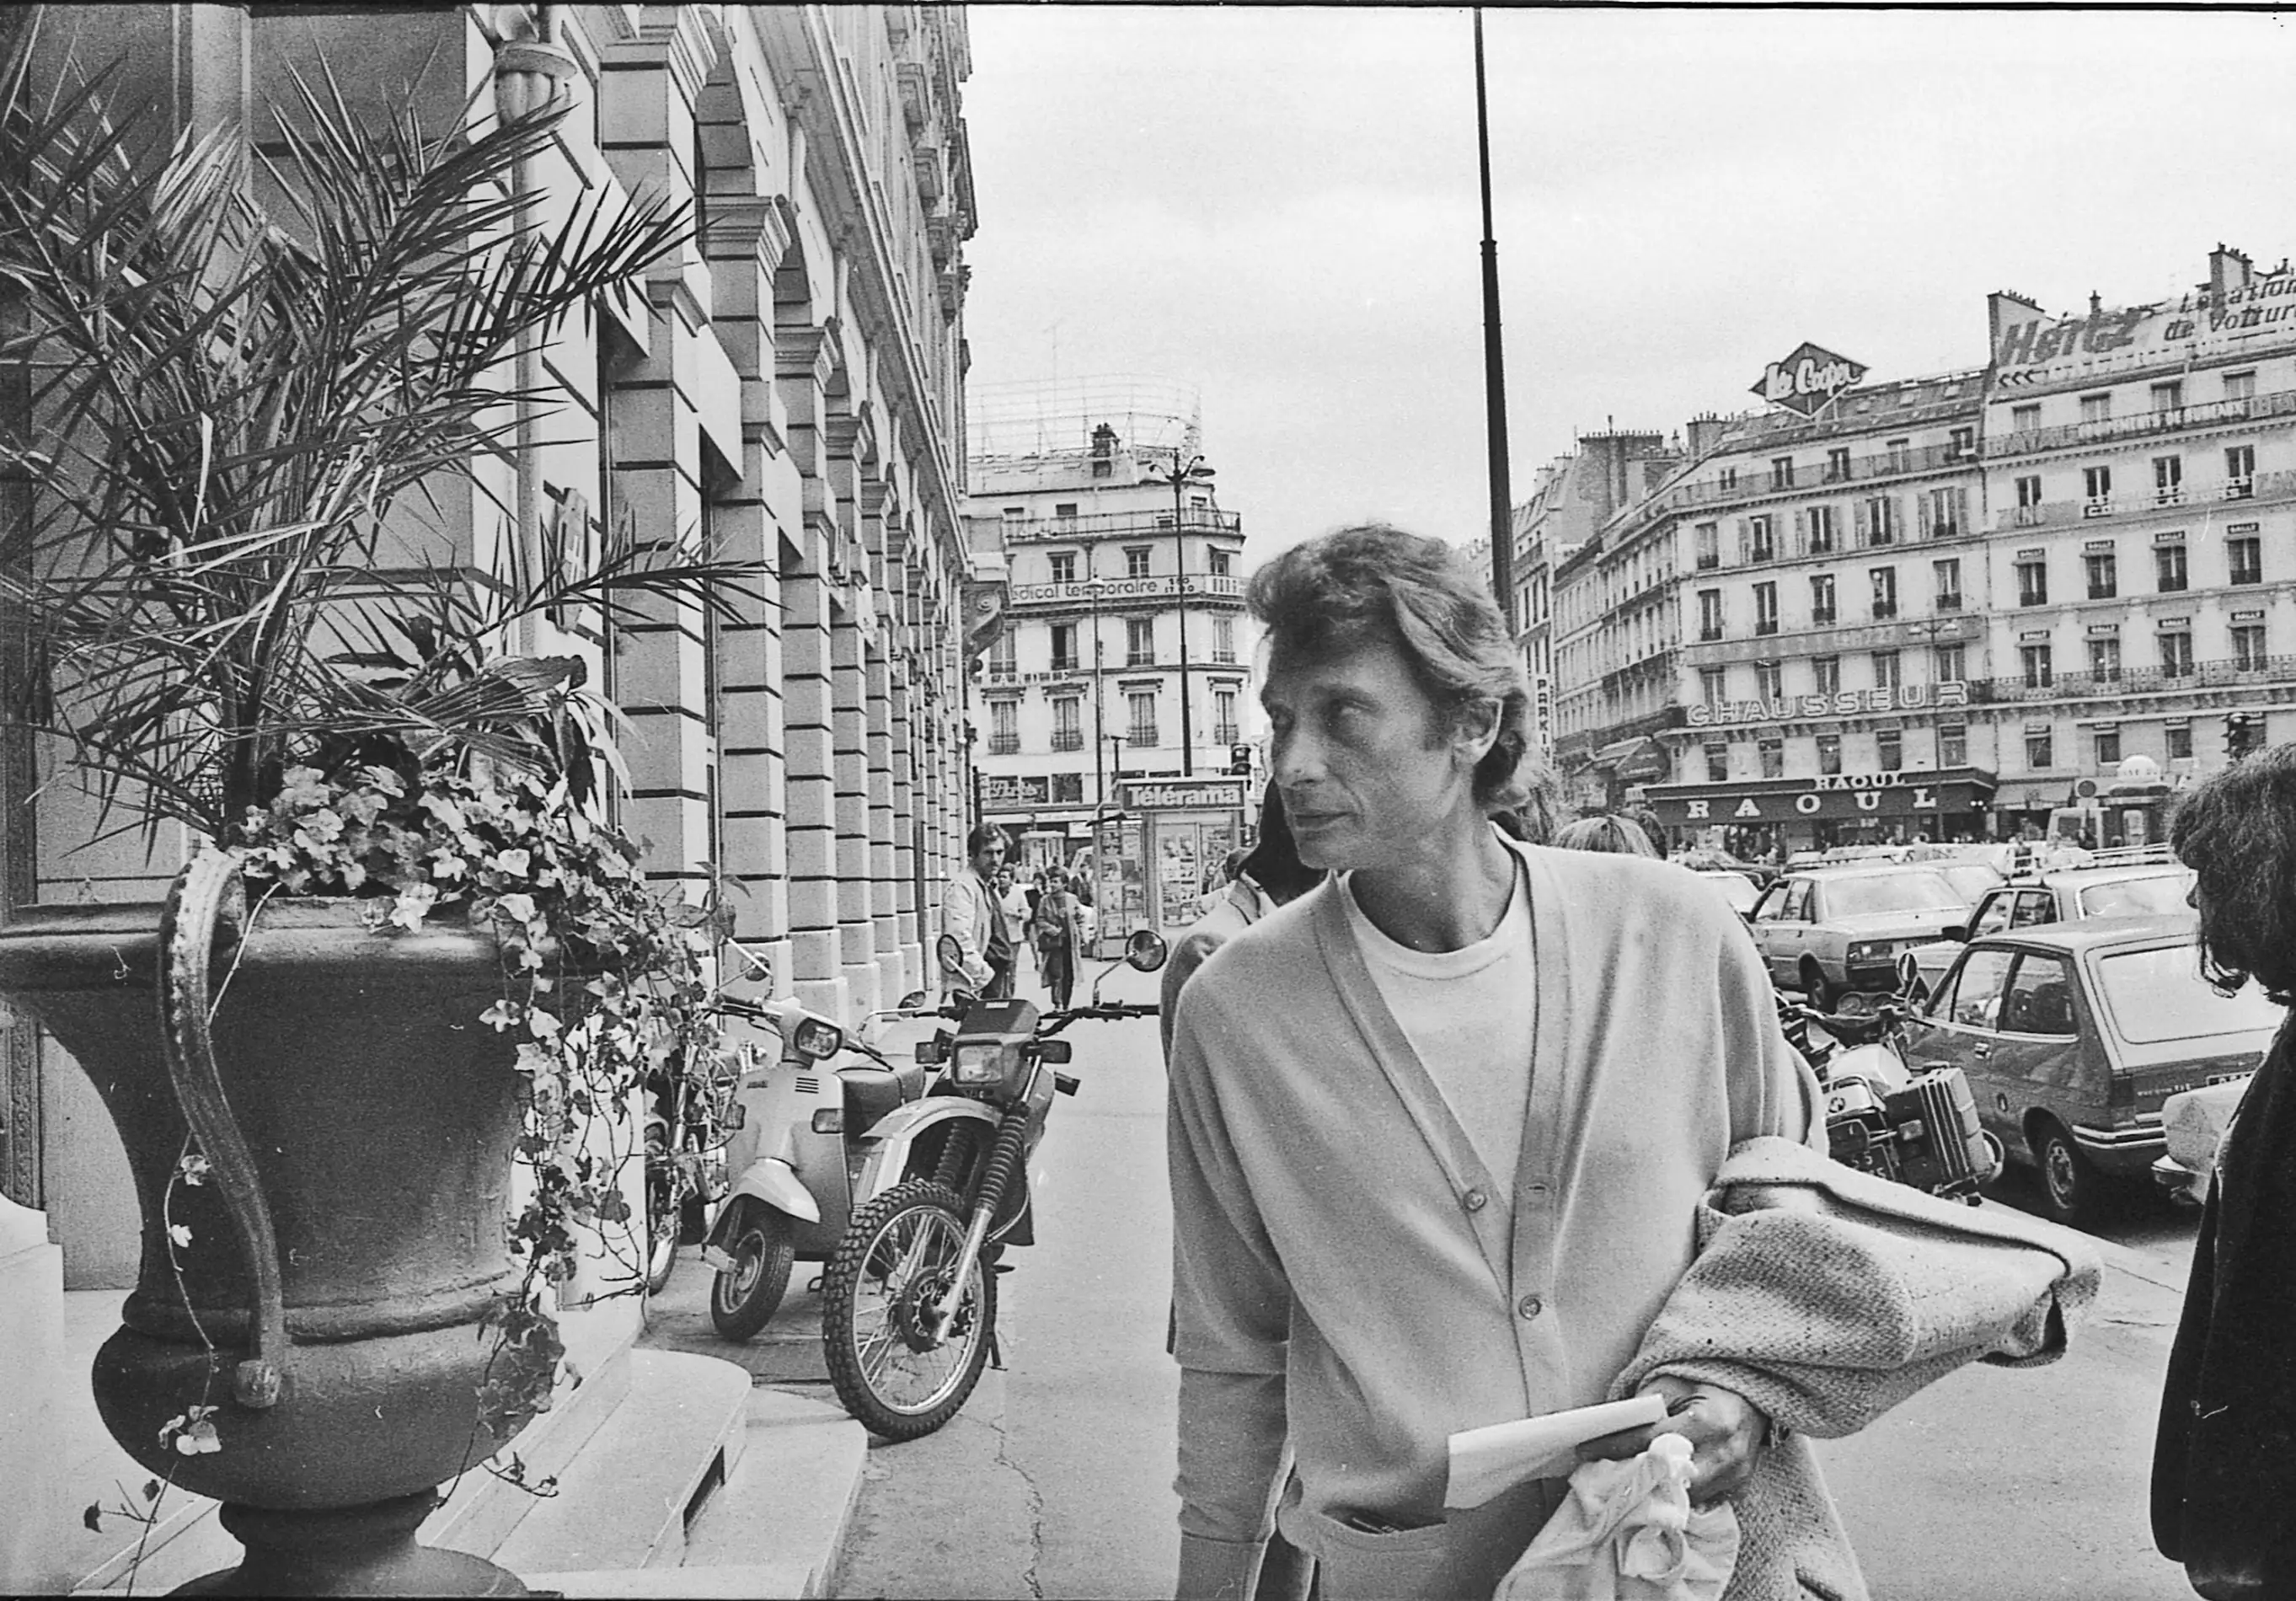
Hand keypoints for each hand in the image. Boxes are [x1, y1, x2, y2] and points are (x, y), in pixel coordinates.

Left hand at [1575, 1374, 1769, 1506]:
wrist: (1751, 1393)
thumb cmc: (1708, 1382)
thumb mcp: (1673, 1383)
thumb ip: (1646, 1407)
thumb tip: (1612, 1431)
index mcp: (1708, 1422)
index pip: (1650, 1441)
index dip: (1614, 1446)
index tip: (1585, 1450)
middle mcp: (1725, 1454)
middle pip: (1667, 1479)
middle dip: (1634, 1477)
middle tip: (1603, 1473)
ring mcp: (1736, 1475)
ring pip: (1684, 1497)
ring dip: (1655, 1491)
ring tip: (1627, 1479)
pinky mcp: (1739, 1487)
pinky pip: (1702, 1502)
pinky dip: (1679, 1495)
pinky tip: (1658, 1487)